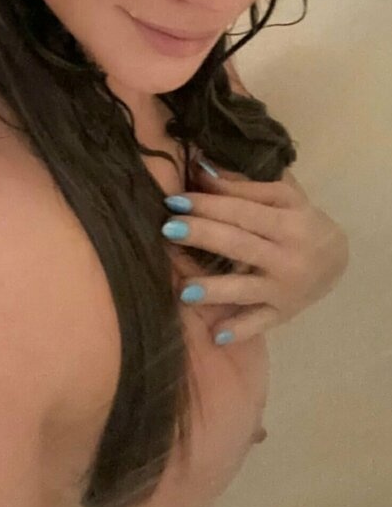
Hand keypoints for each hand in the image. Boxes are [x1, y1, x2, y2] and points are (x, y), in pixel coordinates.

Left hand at [164, 158, 349, 343]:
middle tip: (168, 228)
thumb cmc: (300, 219)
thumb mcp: (281, 197)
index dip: (208, 204)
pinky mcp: (282, 314)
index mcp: (288, 223)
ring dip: (214, 290)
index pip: (242, 212)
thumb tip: (201, 170)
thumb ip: (242, 186)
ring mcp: (284, 290)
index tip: (174, 199)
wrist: (337, 260)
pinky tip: (216, 335)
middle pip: (238, 245)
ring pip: (245, 289)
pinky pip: (259, 323)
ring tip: (184, 290)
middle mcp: (287, 257)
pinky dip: (239, 330)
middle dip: (202, 235)